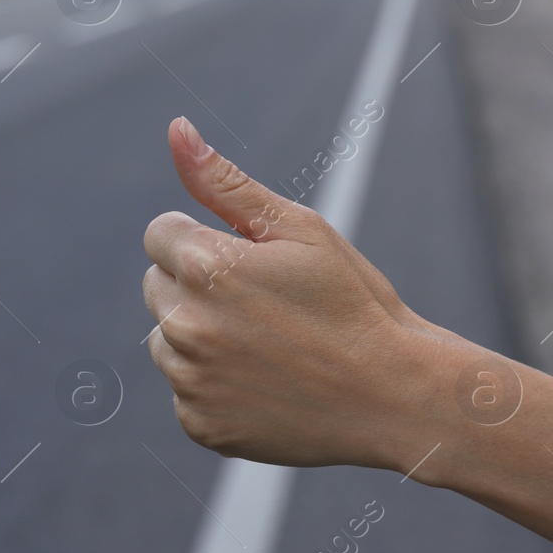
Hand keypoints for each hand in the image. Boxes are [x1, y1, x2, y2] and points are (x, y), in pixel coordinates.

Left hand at [142, 117, 463, 469]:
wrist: (396, 396)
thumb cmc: (353, 302)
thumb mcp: (298, 229)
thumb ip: (225, 182)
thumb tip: (177, 129)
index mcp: (205, 267)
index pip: (160, 234)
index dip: (205, 241)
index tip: (248, 261)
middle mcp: (184, 326)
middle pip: (157, 286)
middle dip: (196, 285)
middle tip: (264, 304)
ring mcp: (189, 380)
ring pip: (165, 340)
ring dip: (199, 336)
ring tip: (267, 345)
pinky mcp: (199, 424)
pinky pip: (185, 390)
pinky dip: (214, 386)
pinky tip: (266, 383)